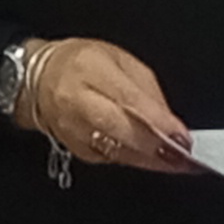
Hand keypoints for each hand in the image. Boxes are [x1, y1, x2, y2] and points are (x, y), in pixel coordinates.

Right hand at [14, 37, 195, 172]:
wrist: (39, 80)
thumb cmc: (82, 64)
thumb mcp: (120, 60)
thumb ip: (147, 90)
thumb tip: (171, 122)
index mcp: (89, 69)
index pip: (128, 100)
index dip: (158, 122)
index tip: (182, 136)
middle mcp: (76, 101)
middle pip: (120, 130)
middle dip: (155, 147)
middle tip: (184, 157)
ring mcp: (73, 130)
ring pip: (116, 151)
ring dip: (150, 160)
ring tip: (177, 163)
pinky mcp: (76, 149)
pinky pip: (111, 158)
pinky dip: (136, 161)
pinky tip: (154, 160)